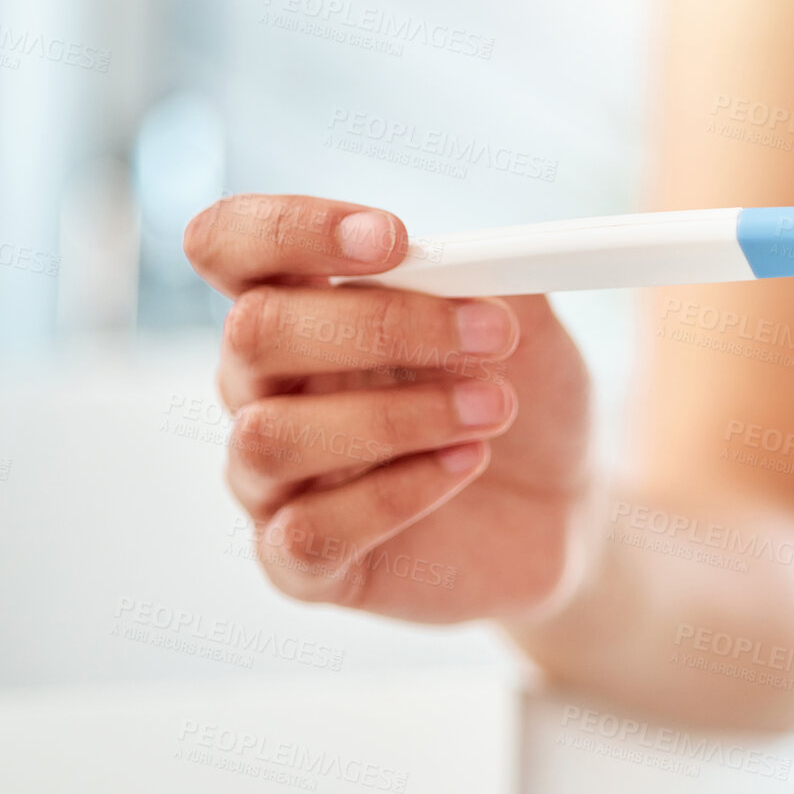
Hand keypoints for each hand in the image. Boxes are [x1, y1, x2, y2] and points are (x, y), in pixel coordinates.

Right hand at [183, 194, 591, 623]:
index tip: (393, 239)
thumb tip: (462, 253)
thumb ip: (485, 272)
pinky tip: (466, 465)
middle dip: (381, 325)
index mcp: (302, 308)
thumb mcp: (524, 322)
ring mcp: (275, 481)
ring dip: (397, 415)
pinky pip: (308, 530)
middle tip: (493, 334)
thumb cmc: (522, 400)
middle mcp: (266, 390)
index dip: (289, 229)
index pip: (229, 245)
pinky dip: (397, 494)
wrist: (564, 510)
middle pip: (255, 332)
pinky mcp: (303, 565)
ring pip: (272, 435)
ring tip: (494, 410)